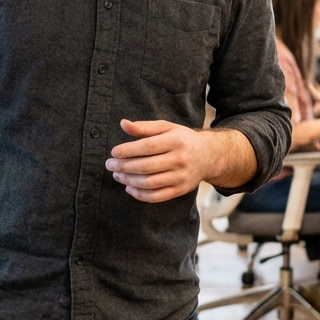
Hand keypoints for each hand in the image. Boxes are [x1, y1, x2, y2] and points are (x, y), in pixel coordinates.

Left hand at [106, 119, 247, 203]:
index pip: (148, 147)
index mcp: (176, 140)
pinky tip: (129, 188)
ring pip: (150, 183)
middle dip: (124, 167)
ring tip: (117, 175)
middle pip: (147, 166)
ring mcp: (182, 177)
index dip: (129, 150)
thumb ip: (144, 127)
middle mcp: (180, 159)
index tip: (114, 152)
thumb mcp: (166, 127)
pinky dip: (140, 194)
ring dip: (129, 181)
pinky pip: (157, 196)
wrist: (209, 155)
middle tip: (110, 165)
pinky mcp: (181, 190)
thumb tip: (123, 123)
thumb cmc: (182, 139)